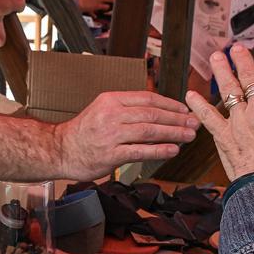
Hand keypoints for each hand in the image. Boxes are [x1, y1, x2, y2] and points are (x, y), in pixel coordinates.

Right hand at [55, 91, 199, 178]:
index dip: (170, 104)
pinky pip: (141, 151)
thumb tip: (158, 112)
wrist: (60, 150)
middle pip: (152, 114)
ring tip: (189, 136)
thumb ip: (127, 109)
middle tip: (194, 123)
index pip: (147, 98)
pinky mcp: (111, 155)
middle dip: (177, 119)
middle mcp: (111, 115)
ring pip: (149, 131)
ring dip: (173, 133)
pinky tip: (173, 150)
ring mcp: (111, 135)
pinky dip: (160, 151)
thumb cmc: (84, 132)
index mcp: (111, 100)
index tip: (185, 110)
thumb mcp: (102, 110)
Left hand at [184, 44, 253, 180]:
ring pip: (229, 89)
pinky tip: (190, 96)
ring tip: (216, 58)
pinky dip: (198, 105)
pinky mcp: (224, 134)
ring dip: (221, 71)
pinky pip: (208, 115)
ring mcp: (241, 120)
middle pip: (251, 77)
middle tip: (235, 50)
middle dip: (243, 61)